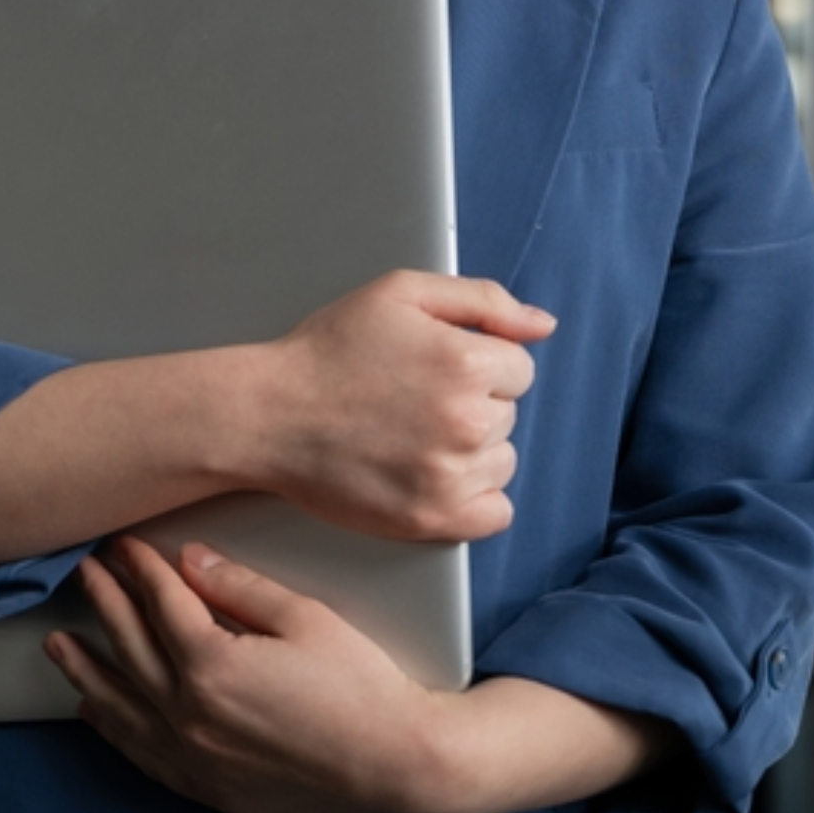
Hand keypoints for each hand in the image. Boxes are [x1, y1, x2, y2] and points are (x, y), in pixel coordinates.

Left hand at [45, 537, 455, 812]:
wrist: (398, 767)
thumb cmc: (362, 688)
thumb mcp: (306, 618)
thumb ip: (240, 587)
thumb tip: (190, 560)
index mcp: (213, 664)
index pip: (160, 603)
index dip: (139, 568)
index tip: (121, 546)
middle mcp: (191, 714)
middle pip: (130, 647)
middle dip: (104, 604)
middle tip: (84, 573)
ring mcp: (195, 757)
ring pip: (121, 707)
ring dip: (87, 670)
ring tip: (58, 645)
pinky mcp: (208, 788)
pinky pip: (142, 755)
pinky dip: (113, 730)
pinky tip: (97, 712)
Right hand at [247, 271, 551, 542]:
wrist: (270, 414)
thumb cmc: (329, 350)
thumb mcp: (401, 293)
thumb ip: (482, 300)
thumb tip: (544, 326)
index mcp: (466, 362)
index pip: (518, 369)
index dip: (477, 362)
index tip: (433, 368)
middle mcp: (467, 422)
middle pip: (508, 414)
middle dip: (472, 403)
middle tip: (414, 400)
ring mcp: (451, 476)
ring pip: (502, 461)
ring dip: (472, 450)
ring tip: (415, 436)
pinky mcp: (432, 519)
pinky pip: (495, 513)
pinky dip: (474, 498)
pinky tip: (435, 476)